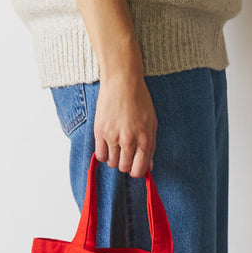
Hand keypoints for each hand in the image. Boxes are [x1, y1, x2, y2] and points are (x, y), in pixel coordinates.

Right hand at [74, 0, 155, 177]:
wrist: (123, 81)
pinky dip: (103, 154)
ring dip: (114, 158)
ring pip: (112, 163)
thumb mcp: (152, 124)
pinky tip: (107, 145)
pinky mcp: (100, 132)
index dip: (136, 171)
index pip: (138, 170)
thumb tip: (148, 167)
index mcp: (145, 140)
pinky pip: (99, 155)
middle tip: (125, 154)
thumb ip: (150, 147)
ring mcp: (114, 137)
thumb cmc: (140, 101)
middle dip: (125, 164)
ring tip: (116, 147)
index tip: (134, 165)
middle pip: (124, 168)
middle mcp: (129, 141)